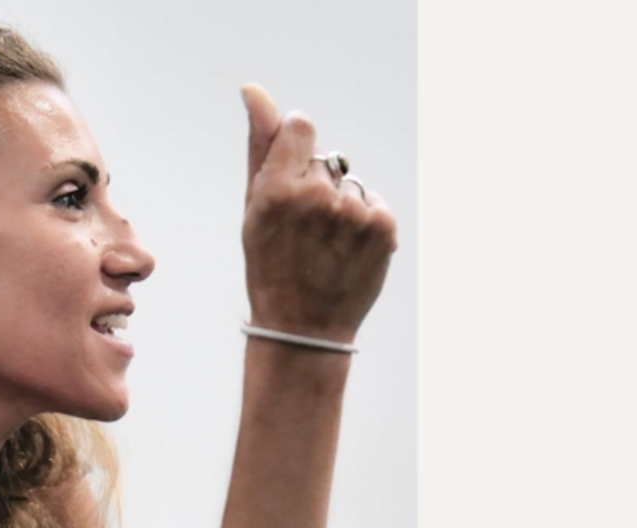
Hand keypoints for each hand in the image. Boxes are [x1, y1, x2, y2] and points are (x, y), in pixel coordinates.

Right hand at [240, 83, 397, 342]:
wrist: (304, 328)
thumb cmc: (269, 266)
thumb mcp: (253, 207)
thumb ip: (259, 144)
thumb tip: (254, 90)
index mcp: (277, 190)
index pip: (301, 126)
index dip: (295, 150)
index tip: (291, 181)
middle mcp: (318, 197)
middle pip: (325, 161)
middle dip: (315, 187)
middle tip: (303, 232)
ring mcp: (354, 213)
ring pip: (349, 184)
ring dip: (340, 208)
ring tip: (325, 247)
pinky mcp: (383, 227)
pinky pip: (372, 203)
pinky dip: (363, 223)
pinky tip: (346, 251)